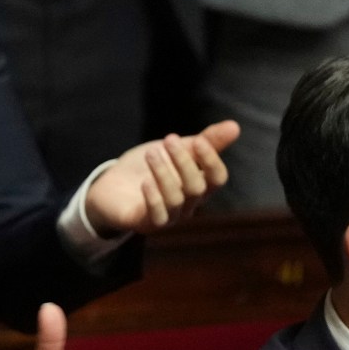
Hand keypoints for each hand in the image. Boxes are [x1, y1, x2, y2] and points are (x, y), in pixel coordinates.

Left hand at [82, 121, 239, 236]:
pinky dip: (153, 198)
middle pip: (196, 188)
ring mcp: (168, 217)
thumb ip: (206, 141)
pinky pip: (157, 217)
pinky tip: (146, 181)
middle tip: (168, 140)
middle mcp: (188, 205)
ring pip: (176, 200)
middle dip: (183, 162)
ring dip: (164, 174)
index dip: (212, 161)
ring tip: (151, 153)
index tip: (199, 140)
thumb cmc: (150, 167)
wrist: (113, 184)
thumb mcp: (177, 149)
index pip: (217, 179)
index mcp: (199, 186)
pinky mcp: (145, 224)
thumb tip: (235, 126)